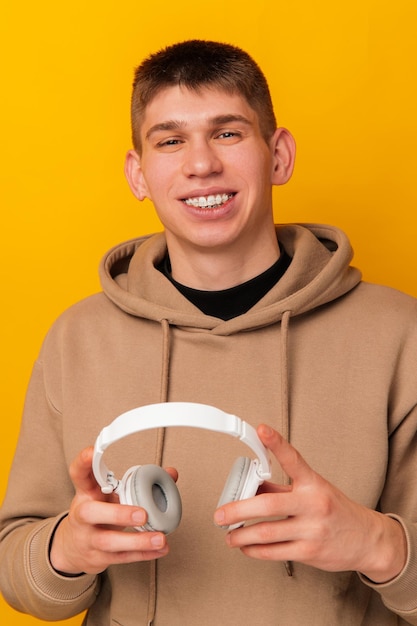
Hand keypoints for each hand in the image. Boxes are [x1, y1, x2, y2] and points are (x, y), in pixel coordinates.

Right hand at [50, 447, 176, 574]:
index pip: (79, 474)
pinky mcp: (97, 558)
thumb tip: (171, 473)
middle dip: (118, 514)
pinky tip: (160, 549)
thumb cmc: (97, 513)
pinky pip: (122, 558)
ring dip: (137, 541)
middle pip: (92, 513)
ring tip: (159, 538)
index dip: (83, 462)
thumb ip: (137, 482)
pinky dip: (143, 554)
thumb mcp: (110, 494)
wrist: (72, 548)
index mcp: (86, 493)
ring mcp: (88, 538)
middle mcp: (82, 515)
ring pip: (109, 542)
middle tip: (143, 514)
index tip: (92, 451)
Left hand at [214, 425, 406, 582]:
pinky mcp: (310, 552)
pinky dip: (254, 550)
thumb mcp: (313, 490)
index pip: (293, 459)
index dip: (276, 443)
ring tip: (229, 535)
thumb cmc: (336, 511)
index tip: (261, 430)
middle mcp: (313, 504)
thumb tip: (252, 482)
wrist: (367, 540)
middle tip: (220, 514)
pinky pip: (274, 552)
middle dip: (238, 509)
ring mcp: (312, 530)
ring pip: (267, 533)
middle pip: (268, 505)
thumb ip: (282, 486)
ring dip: (241, 535)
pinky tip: (246, 546)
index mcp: (313, 483)